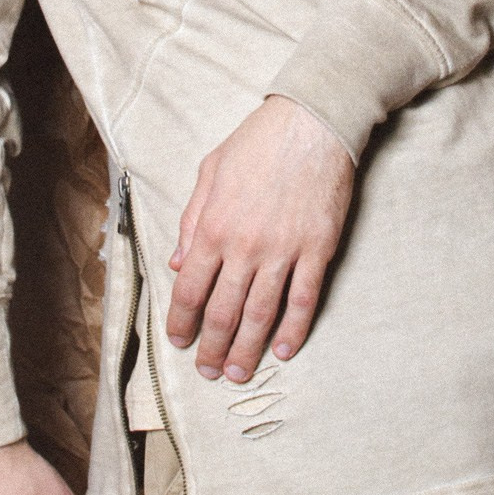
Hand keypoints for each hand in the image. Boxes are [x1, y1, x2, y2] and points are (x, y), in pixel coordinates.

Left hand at [165, 95, 354, 382]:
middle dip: (212, 347)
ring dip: (247, 349)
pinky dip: (293, 329)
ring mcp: (283, 251)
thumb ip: (191, 219)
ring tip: (238, 373)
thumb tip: (176, 263)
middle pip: (224, 311)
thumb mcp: (210, 171)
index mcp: (213, 227)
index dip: (181, 322)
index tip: (178, 342)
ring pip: (261, 314)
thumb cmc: (257, 141)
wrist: (312, 122)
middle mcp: (244, 246)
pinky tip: (283, 349)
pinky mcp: (317, 250)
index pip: (189, 289)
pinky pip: (303, 299)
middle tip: (208, 372)